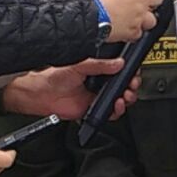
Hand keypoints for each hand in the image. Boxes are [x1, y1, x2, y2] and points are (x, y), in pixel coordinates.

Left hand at [2, 58, 139, 119]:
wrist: (42, 93)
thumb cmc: (54, 76)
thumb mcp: (80, 64)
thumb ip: (100, 65)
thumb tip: (118, 63)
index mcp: (98, 69)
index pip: (120, 69)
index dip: (129, 71)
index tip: (134, 71)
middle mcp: (100, 82)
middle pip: (124, 85)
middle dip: (132, 85)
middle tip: (132, 83)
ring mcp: (99, 96)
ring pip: (121, 99)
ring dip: (127, 97)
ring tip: (126, 94)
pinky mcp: (95, 109)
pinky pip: (112, 112)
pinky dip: (117, 110)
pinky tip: (117, 104)